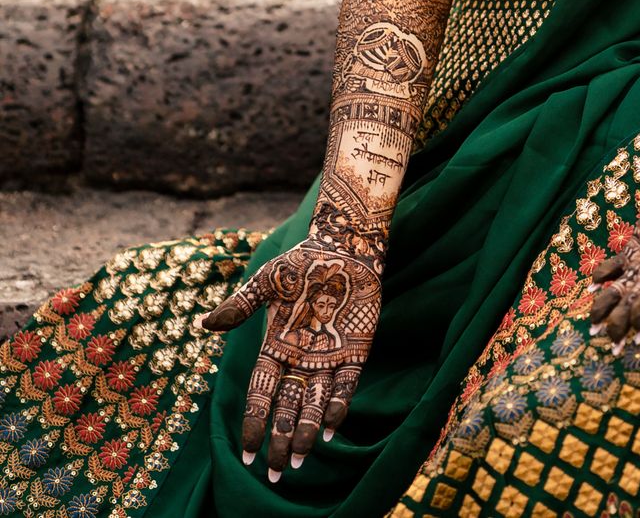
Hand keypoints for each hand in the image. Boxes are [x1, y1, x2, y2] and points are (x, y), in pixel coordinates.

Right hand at [197, 223, 384, 480]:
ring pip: (314, 404)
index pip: (261, 393)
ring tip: (300, 460)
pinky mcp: (355, 352)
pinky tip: (332, 430)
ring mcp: (328, 358)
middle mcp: (300, 360)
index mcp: (276, 347)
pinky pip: (346, 386)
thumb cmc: (300, 263)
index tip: (246, 451)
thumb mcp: (267, 282)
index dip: (253, 421)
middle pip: (286, 408)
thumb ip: (241, 305)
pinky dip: (338, 407)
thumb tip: (203, 324)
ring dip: (307, 432)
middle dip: (280, 440)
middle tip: (275, 473)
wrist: (342, 247)